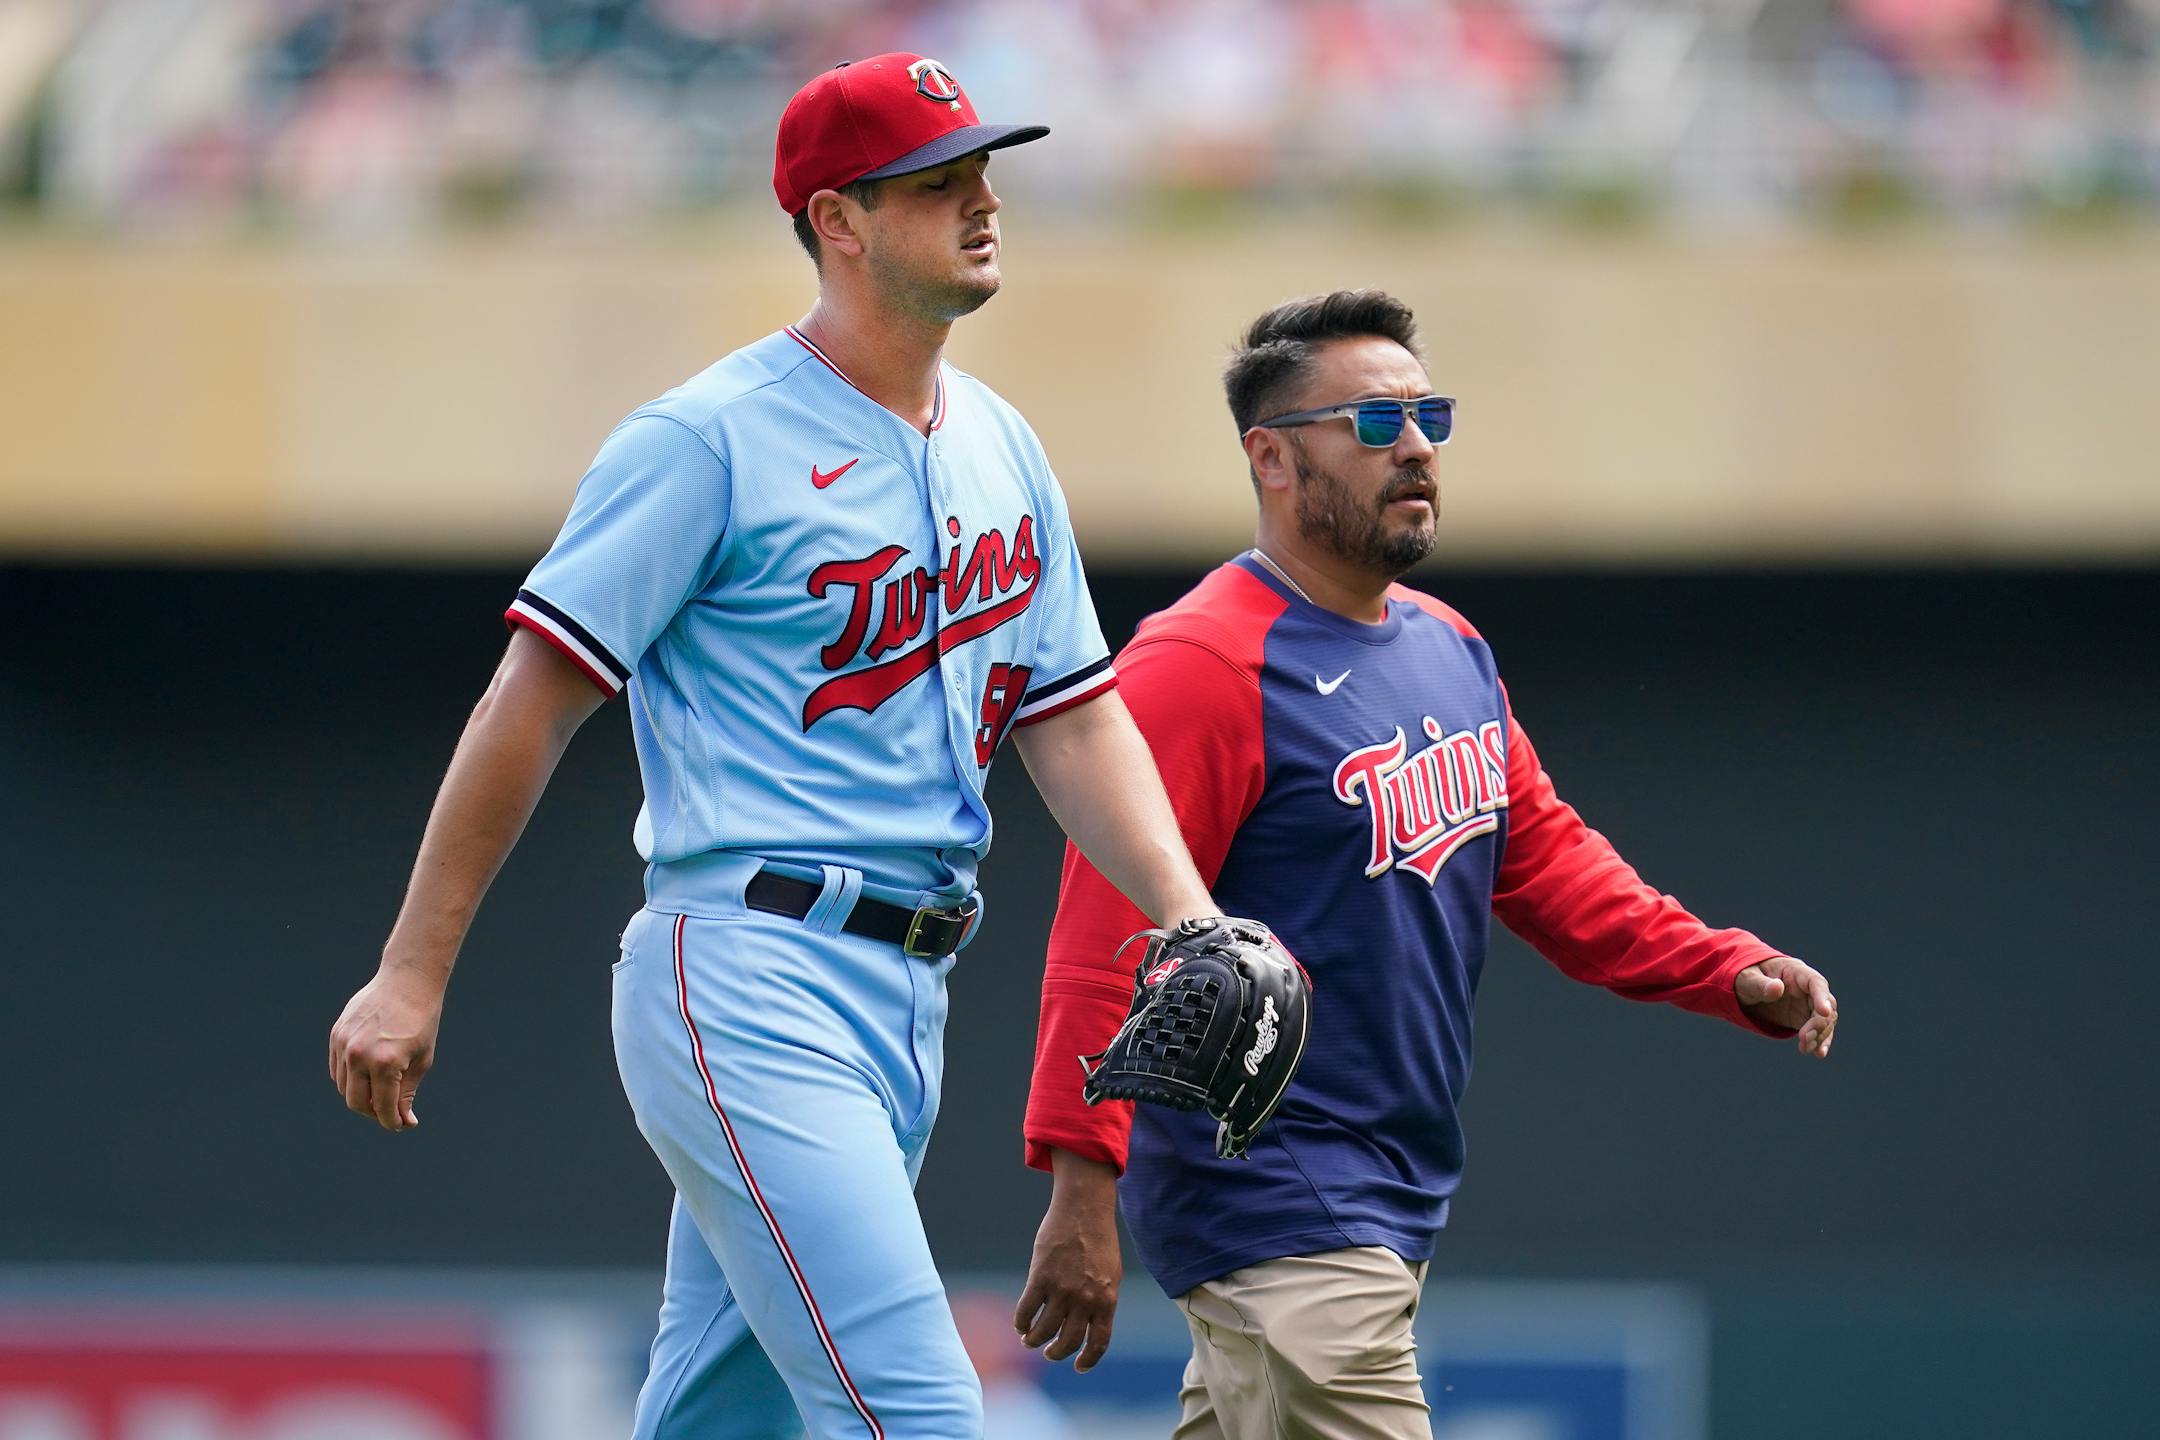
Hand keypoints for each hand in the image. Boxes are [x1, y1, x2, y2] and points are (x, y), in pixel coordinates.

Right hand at [329, 964, 443, 1130]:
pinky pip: (337, 1069)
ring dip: (361, 1096)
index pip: (382, 1107)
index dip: (391, 1122)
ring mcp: (344, 1044)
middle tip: (389, 1112)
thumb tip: (404, 1121)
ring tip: (381, 1091)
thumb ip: (407, 1092)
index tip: (400, 1125)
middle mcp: (360, 1055)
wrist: (407, 981)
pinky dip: (349, 1078)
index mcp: (385, 1063)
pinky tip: (367, 1075)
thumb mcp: (421, 1059)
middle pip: (356, 1103)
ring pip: (344, 1087)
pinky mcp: (336, 1035)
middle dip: (374, 1113)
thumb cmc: (421, 1021)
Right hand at [1014, 1151, 1122, 1372]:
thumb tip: (1088, 1324)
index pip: (1099, 1342)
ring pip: (1044, 1331)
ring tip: (1029, 1341)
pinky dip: (1021, 1323)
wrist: (1084, 1209)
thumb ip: (1101, 1299)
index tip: (1079, 1366)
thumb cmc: (1098, 1239)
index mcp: (1106, 1299)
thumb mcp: (1109, 1273)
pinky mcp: (1041, 1278)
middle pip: (1068, 1341)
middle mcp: (1085, 1299)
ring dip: (1035, 1341)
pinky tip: (1020, 1325)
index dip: (1088, 1359)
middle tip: (1049, 1352)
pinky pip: (1026, 1311)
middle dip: (1056, 1352)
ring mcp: (1062, 1290)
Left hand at [1736, 955, 1836, 1058]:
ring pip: (1824, 1020)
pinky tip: (1819, 1053)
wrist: (1746, 986)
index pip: (1816, 982)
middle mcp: (1807, 988)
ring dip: (1819, 1035)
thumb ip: (1760, 984)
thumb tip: (1776, 988)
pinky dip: (1820, 1041)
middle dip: (1818, 1023)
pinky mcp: (1804, 1019)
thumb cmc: (1747, 976)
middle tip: (1805, 1038)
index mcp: (1796, 972)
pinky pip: (1817, 1030)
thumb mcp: (1747, 978)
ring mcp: (1807, 1004)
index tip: (1824, 1012)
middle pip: (1824, 1004)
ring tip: (1805, 1049)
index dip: (1822, 997)